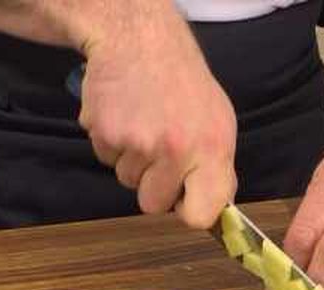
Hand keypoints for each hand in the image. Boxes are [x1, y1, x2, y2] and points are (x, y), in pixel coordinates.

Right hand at [78, 8, 236, 228]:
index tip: (185, 200)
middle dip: (153, 185)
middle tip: (159, 151)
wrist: (139, 38)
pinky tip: (124, 114)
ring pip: (127, 181)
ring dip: (132, 161)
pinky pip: (106, 158)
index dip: (189, 211)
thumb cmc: (184, 84)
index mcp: (211, 151)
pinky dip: (112, 142)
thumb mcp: (219, 123)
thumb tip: (217, 209)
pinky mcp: (105, 131)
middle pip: (153, 204)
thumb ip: (218, 170)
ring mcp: (137, 142)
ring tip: (142, 124)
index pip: (199, 216)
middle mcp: (176, 150)